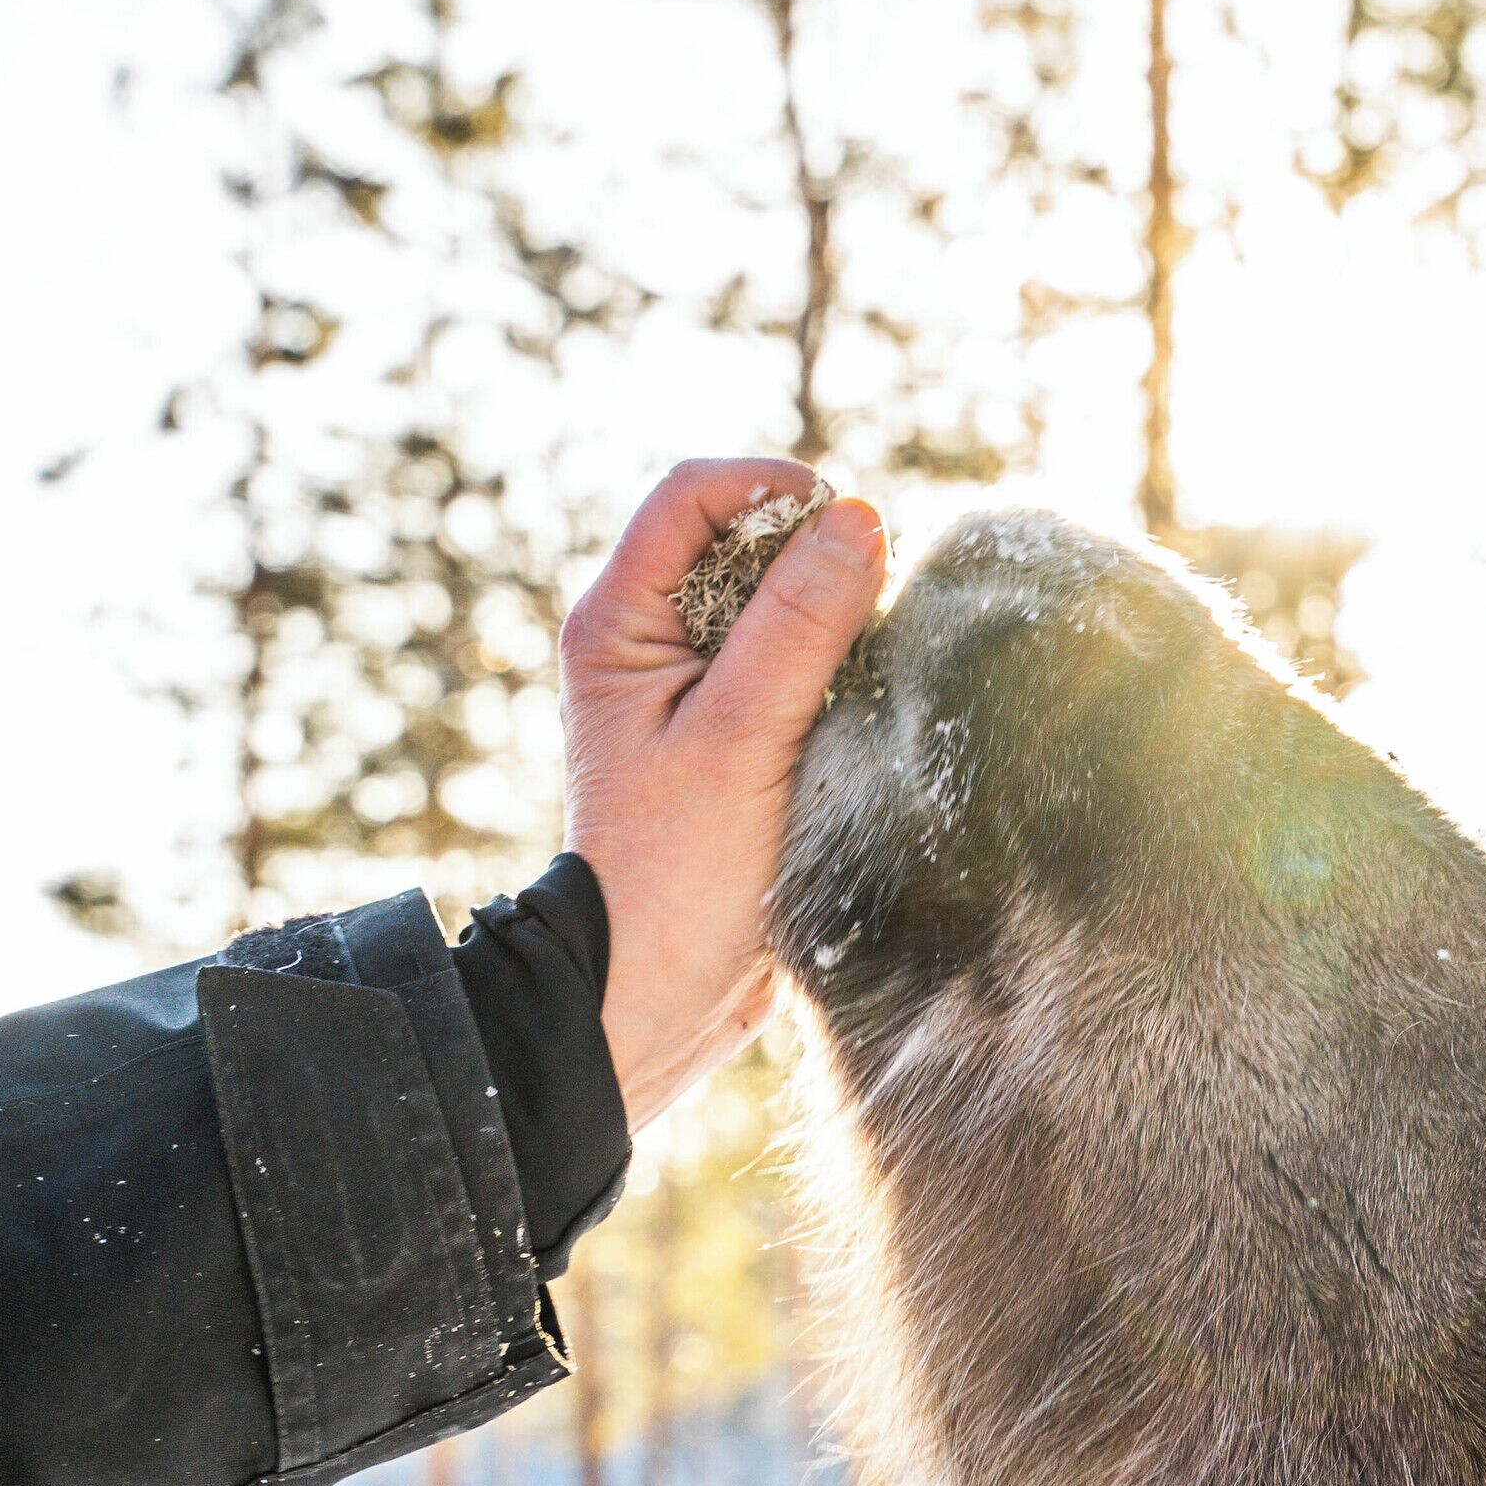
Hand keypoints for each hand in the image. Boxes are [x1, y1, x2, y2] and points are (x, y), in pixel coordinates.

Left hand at [560, 459, 887, 1129]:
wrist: (658, 995)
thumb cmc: (678, 874)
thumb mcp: (742, 738)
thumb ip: (799, 623)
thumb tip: (860, 517)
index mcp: (618, 622)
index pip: (693, 495)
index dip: (773, 490)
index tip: (849, 529)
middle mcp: (647, 642)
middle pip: (742, 542)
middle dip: (814, 559)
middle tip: (868, 611)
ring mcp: (691, 690)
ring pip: (776, 605)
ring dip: (832, 621)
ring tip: (861, 673)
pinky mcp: (733, 737)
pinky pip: (793, 667)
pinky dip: (834, 673)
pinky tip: (857, 715)